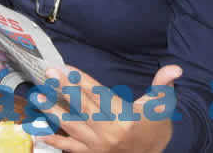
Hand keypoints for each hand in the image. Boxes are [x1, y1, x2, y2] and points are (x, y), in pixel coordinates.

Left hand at [35, 65, 181, 152]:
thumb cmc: (155, 127)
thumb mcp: (161, 105)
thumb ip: (163, 85)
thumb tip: (175, 67)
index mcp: (125, 118)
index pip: (99, 95)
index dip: (81, 80)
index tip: (66, 67)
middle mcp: (110, 133)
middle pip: (82, 106)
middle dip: (64, 88)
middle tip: (48, 73)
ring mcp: (98, 146)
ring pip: (71, 125)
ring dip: (52, 110)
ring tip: (37, 96)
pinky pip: (70, 147)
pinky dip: (54, 140)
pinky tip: (38, 132)